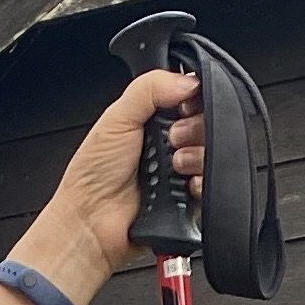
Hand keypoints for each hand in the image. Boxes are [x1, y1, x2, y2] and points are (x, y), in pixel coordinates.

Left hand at [20, 70, 203, 295]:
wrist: (90, 224)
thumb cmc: (93, 176)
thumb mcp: (117, 118)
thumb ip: (150, 88)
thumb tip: (188, 80)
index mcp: (154, 123)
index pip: (191, 100)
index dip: (192, 100)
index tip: (182, 107)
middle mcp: (170, 147)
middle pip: (208, 125)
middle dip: (194, 128)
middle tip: (171, 139)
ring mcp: (180, 175)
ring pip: (214, 154)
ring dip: (197, 156)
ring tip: (173, 166)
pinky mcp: (188, 203)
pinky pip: (213, 187)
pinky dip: (203, 183)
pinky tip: (185, 185)